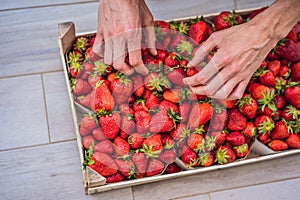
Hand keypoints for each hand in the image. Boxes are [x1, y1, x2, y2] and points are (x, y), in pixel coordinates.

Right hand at [92, 0, 156, 74]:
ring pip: (107, 59)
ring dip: (115, 64)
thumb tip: (153, 52)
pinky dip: (103, 54)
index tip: (144, 70)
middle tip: (132, 70)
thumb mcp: (148, 19)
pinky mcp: (100, 31)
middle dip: (127, 71)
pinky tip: (110, 52)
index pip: (136, 60)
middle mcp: (118, 36)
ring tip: (122, 61)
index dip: (141, 69)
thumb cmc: (132, 1)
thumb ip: (151, 38)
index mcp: (132, 33)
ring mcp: (107, 34)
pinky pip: (97, 49)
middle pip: (119, 64)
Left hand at [183, 0, 299, 99]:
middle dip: (196, 90)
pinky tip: (219, 93)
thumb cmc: (238, 33)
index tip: (186, 80)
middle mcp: (231, 70)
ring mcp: (240, 76)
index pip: (202, 77)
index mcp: (222, 58)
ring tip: (202, 90)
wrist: (262, 33)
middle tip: (191, 87)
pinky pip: (236, 94)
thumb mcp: (216, 38)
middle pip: (209, 88)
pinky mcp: (247, 78)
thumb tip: (190, 64)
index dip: (191, 81)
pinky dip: (226, 97)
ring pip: (222, 94)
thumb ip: (201, 52)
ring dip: (209, 95)